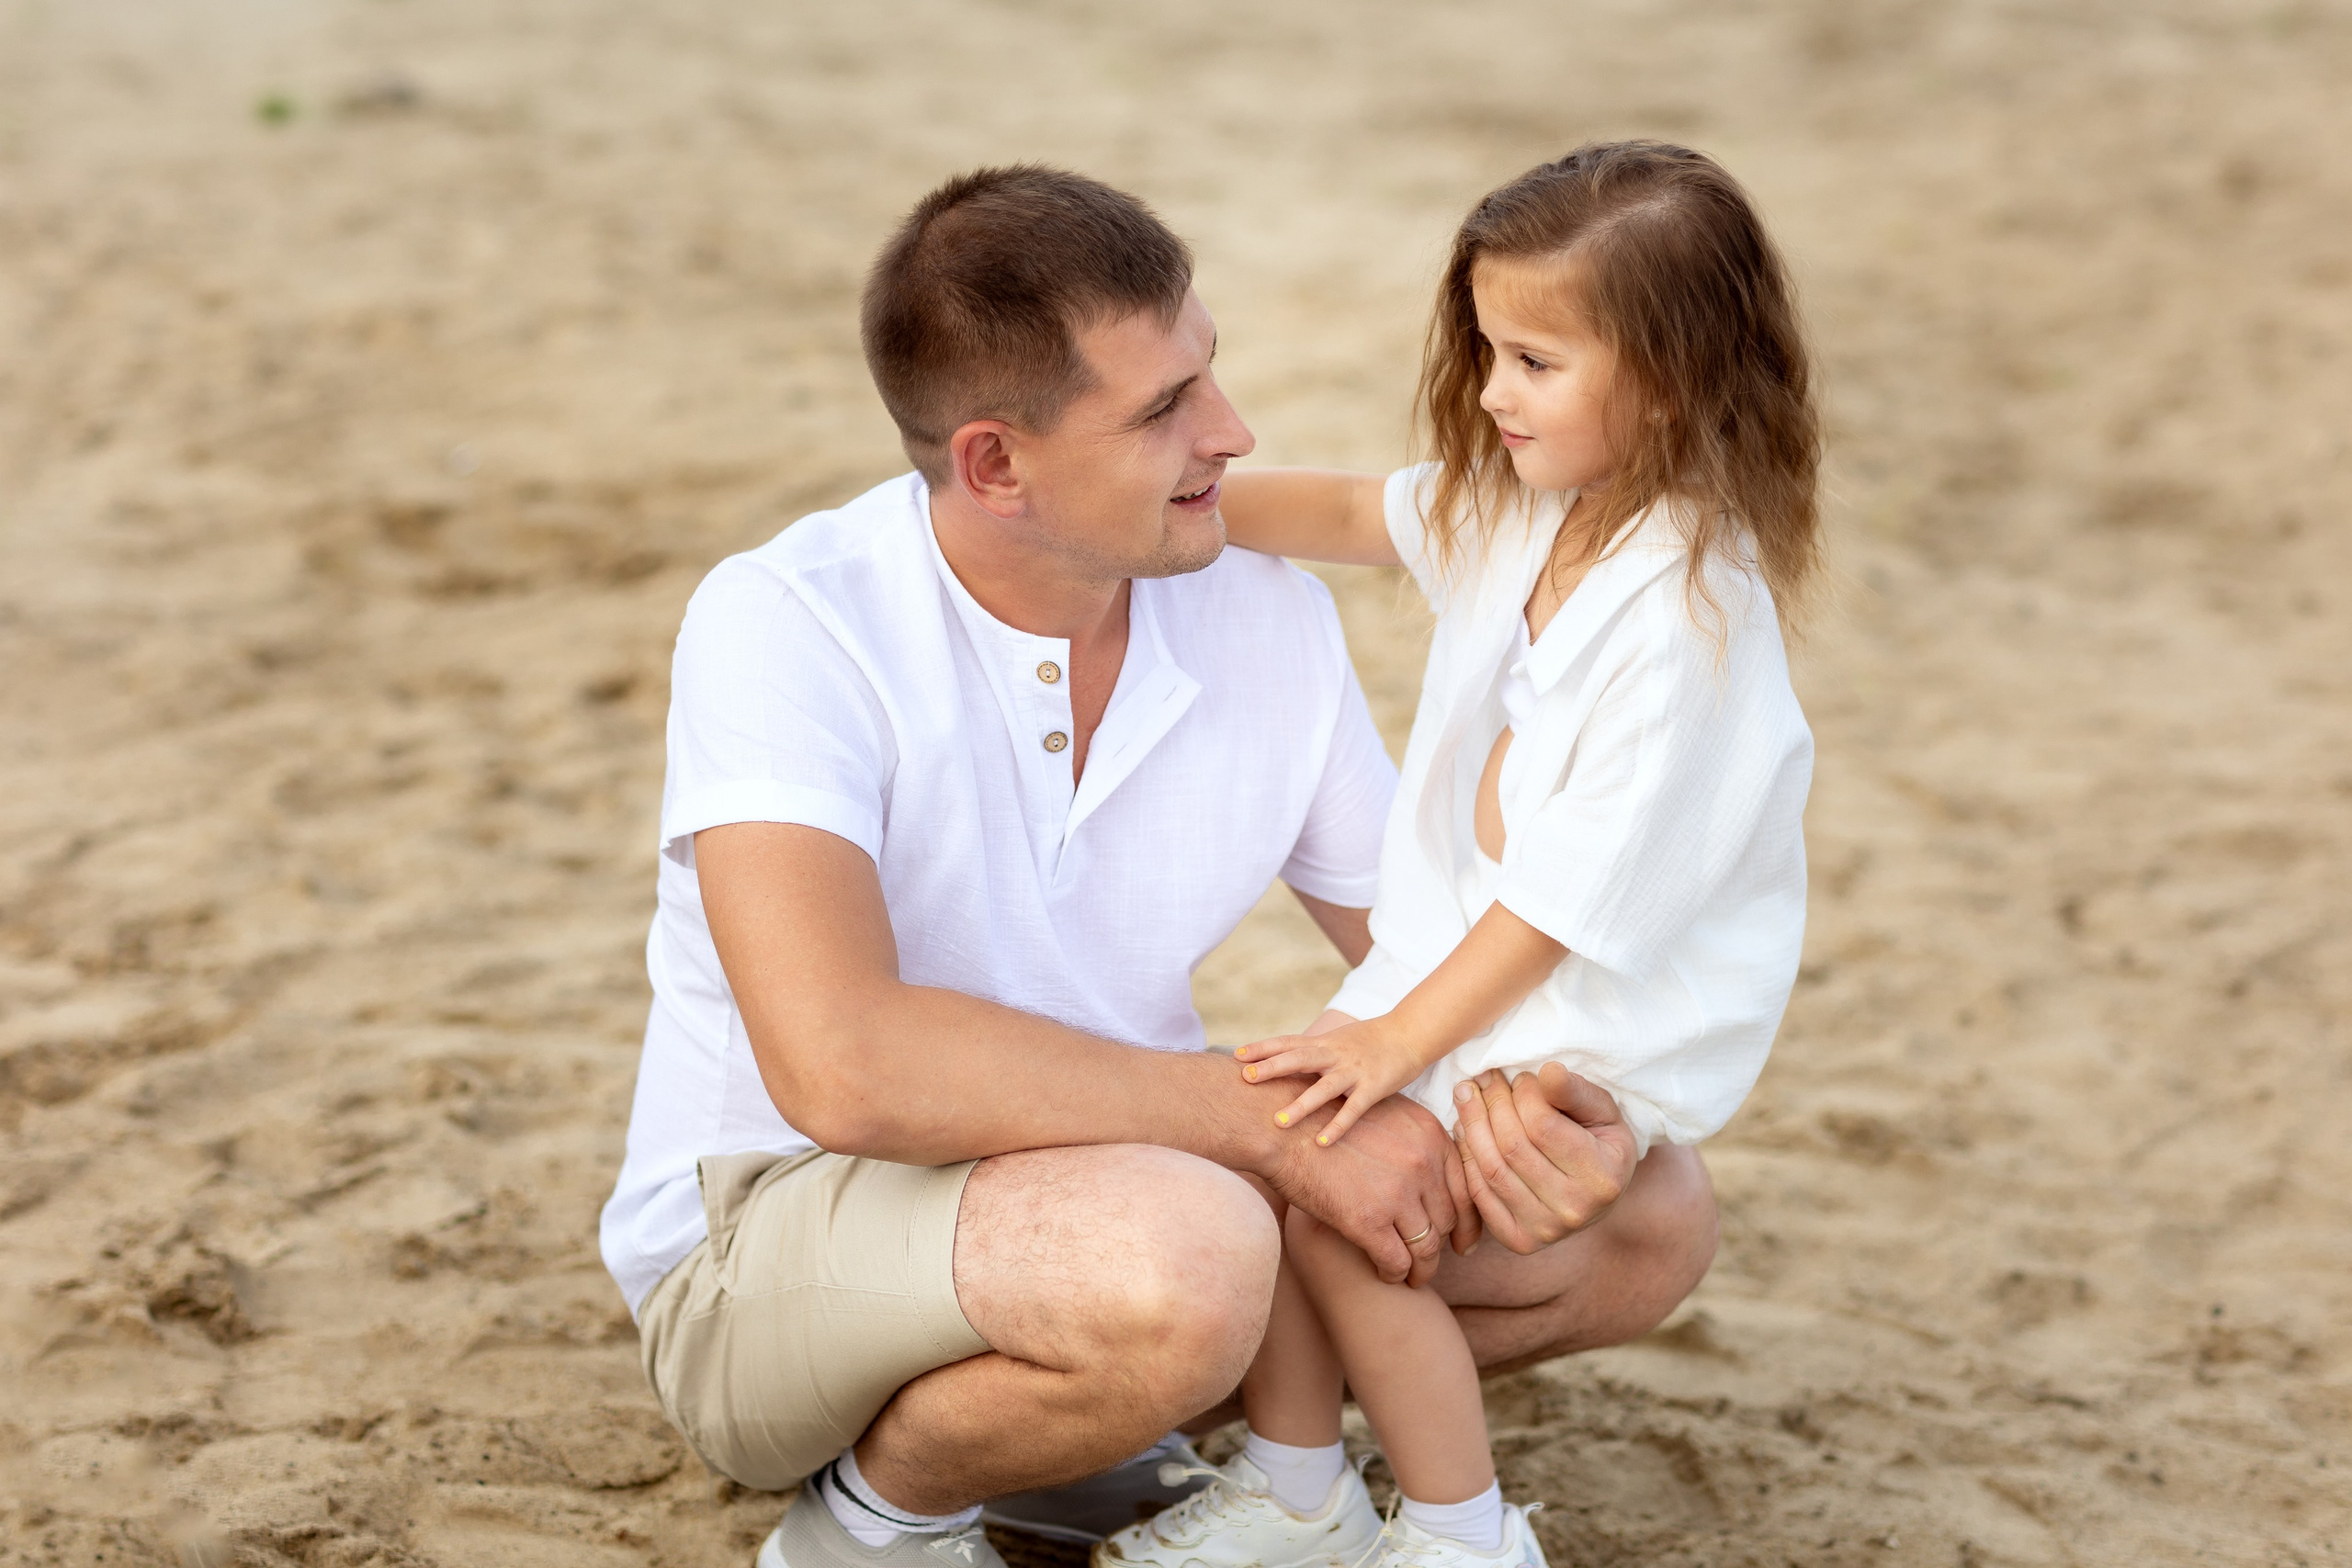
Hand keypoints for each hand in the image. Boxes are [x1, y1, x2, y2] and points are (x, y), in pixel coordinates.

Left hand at [1235, 1015, 1430, 1144]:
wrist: (1410, 1033)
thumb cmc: (1369, 1040)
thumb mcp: (1336, 1040)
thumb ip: (1310, 1052)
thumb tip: (1280, 1063)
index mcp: (1323, 1042)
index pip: (1287, 1042)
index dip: (1261, 1047)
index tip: (1236, 1055)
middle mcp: (1334, 1054)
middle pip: (1298, 1058)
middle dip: (1271, 1068)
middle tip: (1245, 1078)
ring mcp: (1353, 1070)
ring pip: (1323, 1088)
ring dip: (1300, 1104)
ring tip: (1278, 1122)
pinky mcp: (1373, 1087)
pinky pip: (1353, 1109)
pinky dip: (1337, 1126)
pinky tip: (1321, 1143)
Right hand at [1261, 1094, 1475, 1286]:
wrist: (1281, 1126)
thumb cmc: (1324, 1118)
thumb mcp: (1383, 1115)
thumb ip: (1413, 1141)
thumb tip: (1430, 1173)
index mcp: (1431, 1135)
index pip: (1466, 1188)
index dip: (1468, 1222)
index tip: (1462, 1241)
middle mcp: (1423, 1164)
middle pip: (1448, 1219)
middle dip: (1444, 1246)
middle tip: (1431, 1261)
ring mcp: (1398, 1193)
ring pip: (1427, 1247)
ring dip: (1422, 1269)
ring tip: (1413, 1279)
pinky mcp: (1368, 1221)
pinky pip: (1396, 1261)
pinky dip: (1395, 1274)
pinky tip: (1386, 1275)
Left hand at [1452, 1064, 1638, 1252]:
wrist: (1597, 1193)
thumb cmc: (1599, 1141)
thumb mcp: (1602, 1111)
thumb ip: (1575, 1091)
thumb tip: (1547, 1071)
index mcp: (1601, 1178)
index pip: (1542, 1126)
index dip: (1524, 1093)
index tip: (1521, 1077)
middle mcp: (1574, 1211)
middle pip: (1512, 1147)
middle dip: (1492, 1103)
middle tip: (1485, 1078)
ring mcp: (1545, 1231)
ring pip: (1491, 1170)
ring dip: (1472, 1125)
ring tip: (1467, 1094)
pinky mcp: (1519, 1241)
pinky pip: (1480, 1194)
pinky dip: (1466, 1157)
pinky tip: (1465, 1128)